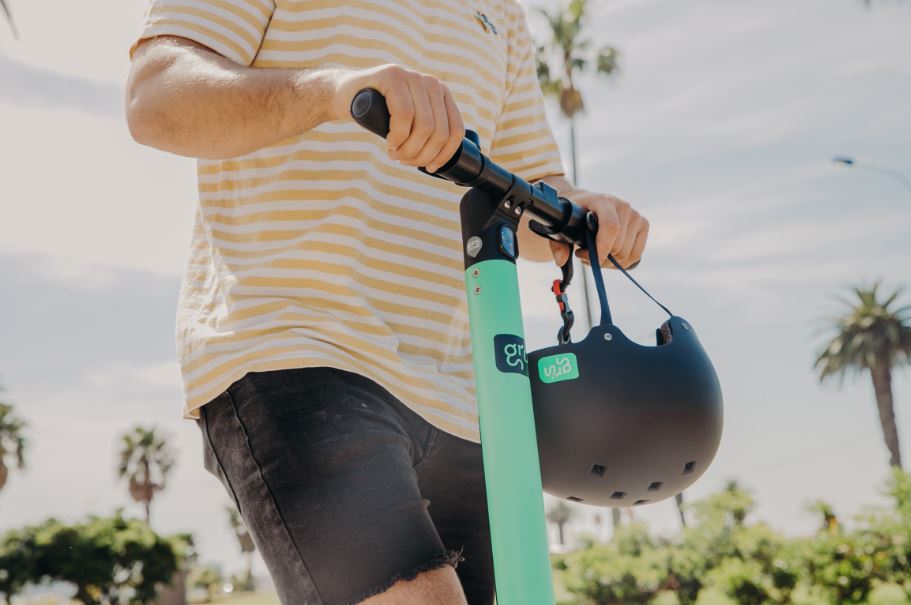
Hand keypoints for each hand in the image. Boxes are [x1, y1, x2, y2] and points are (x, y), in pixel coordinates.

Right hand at [332, 64, 464, 172]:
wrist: (345, 95)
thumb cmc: (379, 114)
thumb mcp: (410, 123)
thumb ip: (428, 132)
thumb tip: (442, 160)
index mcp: (442, 95)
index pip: (456, 131)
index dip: (444, 155)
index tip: (429, 168)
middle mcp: (432, 83)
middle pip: (439, 132)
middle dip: (421, 155)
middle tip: (403, 160)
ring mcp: (413, 77)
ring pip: (424, 126)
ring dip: (408, 149)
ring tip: (394, 154)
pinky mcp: (393, 76)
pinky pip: (405, 115)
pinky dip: (398, 136)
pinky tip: (390, 142)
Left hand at [548, 191, 648, 269]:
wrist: (585, 203)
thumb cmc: (573, 214)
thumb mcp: (561, 224)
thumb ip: (557, 243)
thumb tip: (561, 261)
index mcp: (604, 201)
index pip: (610, 227)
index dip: (601, 249)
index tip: (585, 258)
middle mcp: (624, 206)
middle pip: (618, 246)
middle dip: (600, 259)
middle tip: (584, 256)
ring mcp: (636, 216)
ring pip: (627, 254)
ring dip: (609, 262)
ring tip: (595, 255)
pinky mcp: (643, 226)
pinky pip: (636, 255)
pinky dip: (621, 263)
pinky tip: (608, 257)